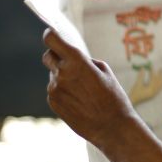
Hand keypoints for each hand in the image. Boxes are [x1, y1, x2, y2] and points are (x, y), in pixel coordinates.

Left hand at [42, 28, 136, 146]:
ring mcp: (55, 89)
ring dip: (63, 77)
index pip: (51, 40)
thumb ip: (85, 61)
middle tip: (70, 63)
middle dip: (57, 56)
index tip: (53, 34)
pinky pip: (54, 89)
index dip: (51, 35)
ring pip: (53, 75)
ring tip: (83, 90)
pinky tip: (79, 100)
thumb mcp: (105, 72)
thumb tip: (72, 58)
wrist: (111, 127)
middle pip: (48, 55)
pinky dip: (63, 91)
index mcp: (76, 61)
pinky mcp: (53, 102)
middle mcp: (61, 73)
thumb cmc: (113, 97)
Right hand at [129, 68, 161, 104]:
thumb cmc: (134, 93)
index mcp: (150, 89)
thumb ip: (140, 76)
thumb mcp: (137, 84)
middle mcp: (154, 91)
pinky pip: (160, 89)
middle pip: (158, 82)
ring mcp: (154, 93)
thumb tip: (143, 68)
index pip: (153, 79)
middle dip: (161, 75)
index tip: (151, 66)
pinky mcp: (153, 95)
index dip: (152, 72)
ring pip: (160, 86)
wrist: (133, 101)